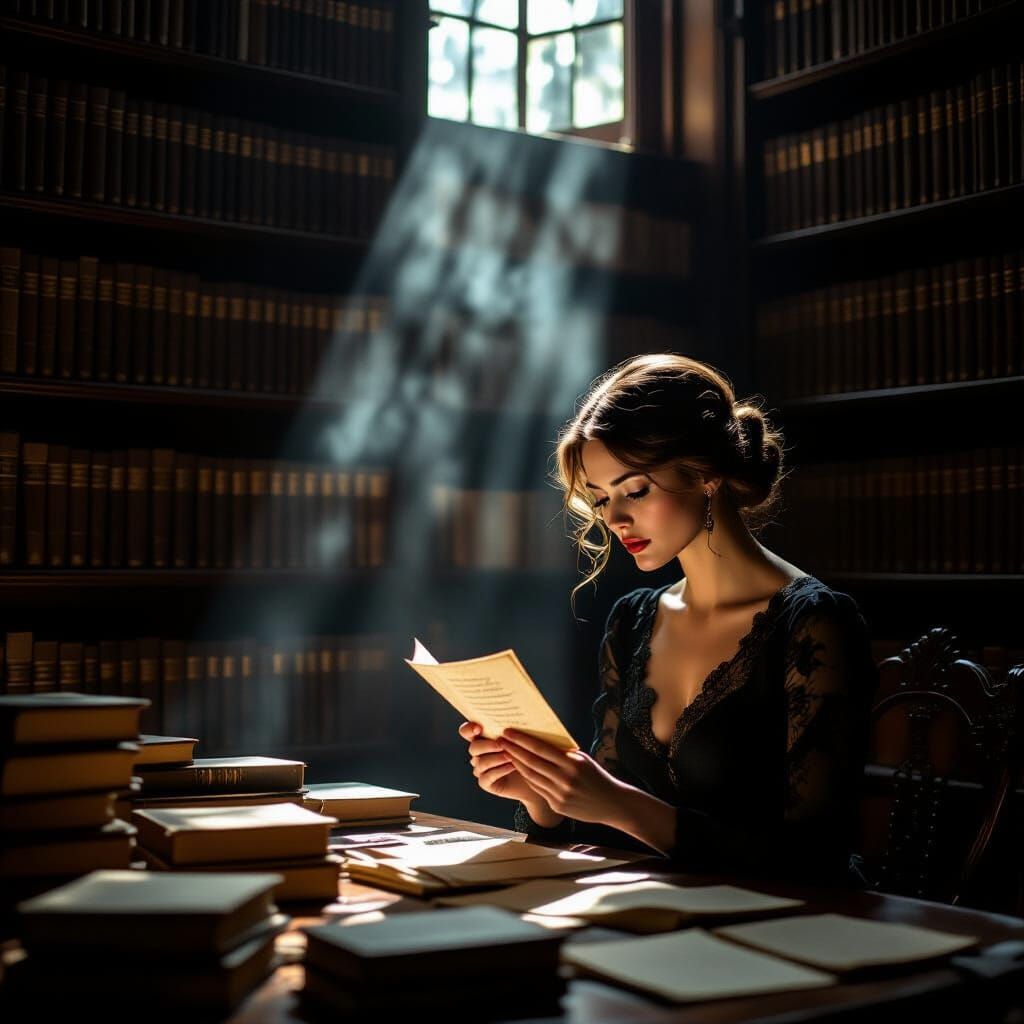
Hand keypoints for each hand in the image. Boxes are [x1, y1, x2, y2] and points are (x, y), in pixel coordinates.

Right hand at [458, 721, 550, 806]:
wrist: (538, 775)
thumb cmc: (530, 751)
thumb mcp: (523, 737)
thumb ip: (513, 728)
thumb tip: (512, 718)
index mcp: (484, 738)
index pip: (467, 732)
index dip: (468, 729)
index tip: (479, 728)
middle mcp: (480, 753)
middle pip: (473, 747)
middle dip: (486, 745)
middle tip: (501, 744)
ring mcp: (481, 769)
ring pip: (479, 763)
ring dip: (495, 758)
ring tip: (511, 756)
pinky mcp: (486, 783)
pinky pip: (485, 777)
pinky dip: (499, 770)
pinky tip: (512, 766)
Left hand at [496, 729, 624, 824]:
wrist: (612, 803)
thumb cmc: (597, 776)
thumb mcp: (582, 760)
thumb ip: (562, 753)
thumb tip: (539, 741)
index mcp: (572, 764)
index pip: (541, 749)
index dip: (522, 740)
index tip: (508, 732)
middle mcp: (565, 779)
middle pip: (532, 763)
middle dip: (513, 750)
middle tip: (500, 740)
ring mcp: (560, 794)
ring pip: (532, 777)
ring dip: (516, 764)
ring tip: (505, 753)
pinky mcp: (557, 805)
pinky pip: (538, 789)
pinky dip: (527, 778)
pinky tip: (519, 769)